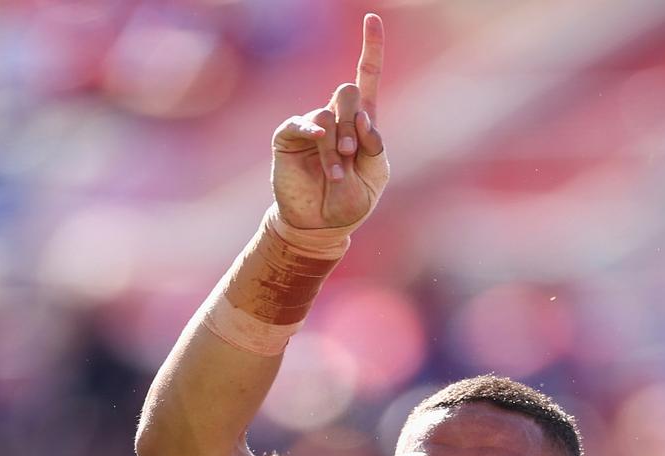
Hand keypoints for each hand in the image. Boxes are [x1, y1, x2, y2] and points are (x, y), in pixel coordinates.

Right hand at [271, 13, 388, 229]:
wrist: (320, 225)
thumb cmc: (349, 202)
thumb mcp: (375, 176)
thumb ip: (375, 147)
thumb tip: (362, 120)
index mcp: (361, 124)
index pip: (367, 78)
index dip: (371, 48)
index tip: (373, 18)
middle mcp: (336, 118)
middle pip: (347, 91)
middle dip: (354, 123)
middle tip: (352, 154)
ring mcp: (311, 125)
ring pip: (328, 115)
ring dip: (336, 146)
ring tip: (336, 173)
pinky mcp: (289, 137)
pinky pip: (302, 122)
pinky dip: (313, 132)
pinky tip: (318, 141)